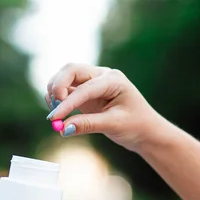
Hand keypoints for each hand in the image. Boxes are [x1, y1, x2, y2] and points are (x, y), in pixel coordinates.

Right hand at [45, 63, 168, 151]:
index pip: (84, 88)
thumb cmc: (136, 125)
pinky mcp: (85, 92)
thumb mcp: (114, 125)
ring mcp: (92, 82)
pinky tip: (60, 113)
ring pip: (65, 77)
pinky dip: (57, 98)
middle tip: (54, 110)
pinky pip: (65, 89)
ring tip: (57, 114)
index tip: (54, 118)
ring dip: (55, 92)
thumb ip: (88, 125)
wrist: (145, 130)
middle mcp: (101, 76)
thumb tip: (63, 128)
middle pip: (71, 70)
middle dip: (57, 87)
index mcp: (113, 80)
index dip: (67, 103)